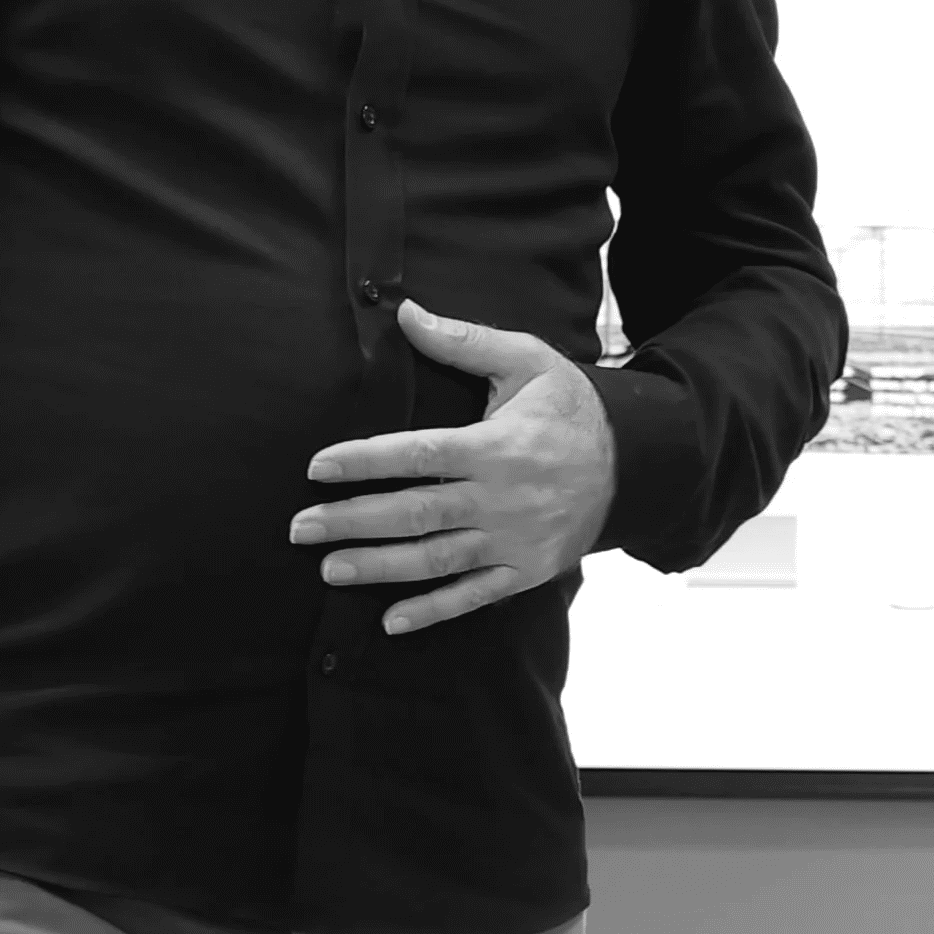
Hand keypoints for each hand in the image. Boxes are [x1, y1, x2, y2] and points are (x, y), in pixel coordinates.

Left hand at [295, 302, 619, 633]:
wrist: (633, 464)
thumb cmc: (570, 408)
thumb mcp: (527, 362)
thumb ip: (464, 342)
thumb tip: (405, 313)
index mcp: (494, 447)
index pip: (418, 454)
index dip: (365, 462)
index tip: (317, 467)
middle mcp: (499, 499)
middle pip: (414, 513)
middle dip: (352, 521)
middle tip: (300, 528)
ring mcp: (512, 541)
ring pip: (435, 560)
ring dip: (379, 567)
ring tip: (329, 569)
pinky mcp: (525, 571)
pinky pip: (473, 596)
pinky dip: (433, 611)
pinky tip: (391, 620)